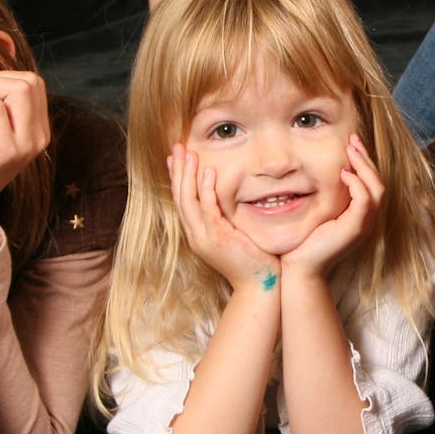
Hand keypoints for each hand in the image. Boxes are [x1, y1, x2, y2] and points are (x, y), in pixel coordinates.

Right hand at [169, 144, 279, 291]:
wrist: (259, 286)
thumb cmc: (253, 261)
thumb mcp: (236, 236)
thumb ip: (228, 218)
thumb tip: (231, 199)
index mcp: (198, 234)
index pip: (182, 201)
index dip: (177, 178)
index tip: (175, 158)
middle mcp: (196, 235)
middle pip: (180, 198)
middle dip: (178, 171)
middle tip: (177, 147)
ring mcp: (204, 238)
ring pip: (188, 201)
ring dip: (188, 175)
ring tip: (189, 153)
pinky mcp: (217, 239)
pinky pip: (208, 210)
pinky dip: (206, 190)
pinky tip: (208, 172)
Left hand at [281, 135, 382, 276]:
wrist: (301, 266)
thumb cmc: (306, 240)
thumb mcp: (320, 212)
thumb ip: (328, 194)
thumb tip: (324, 172)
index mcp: (361, 215)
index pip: (372, 183)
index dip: (365, 162)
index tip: (352, 144)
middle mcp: (367, 219)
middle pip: (378, 182)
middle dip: (366, 158)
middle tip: (353, 139)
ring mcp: (364, 224)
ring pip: (376, 188)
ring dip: (364, 166)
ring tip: (350, 150)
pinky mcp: (355, 228)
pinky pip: (364, 200)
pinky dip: (357, 184)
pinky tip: (343, 174)